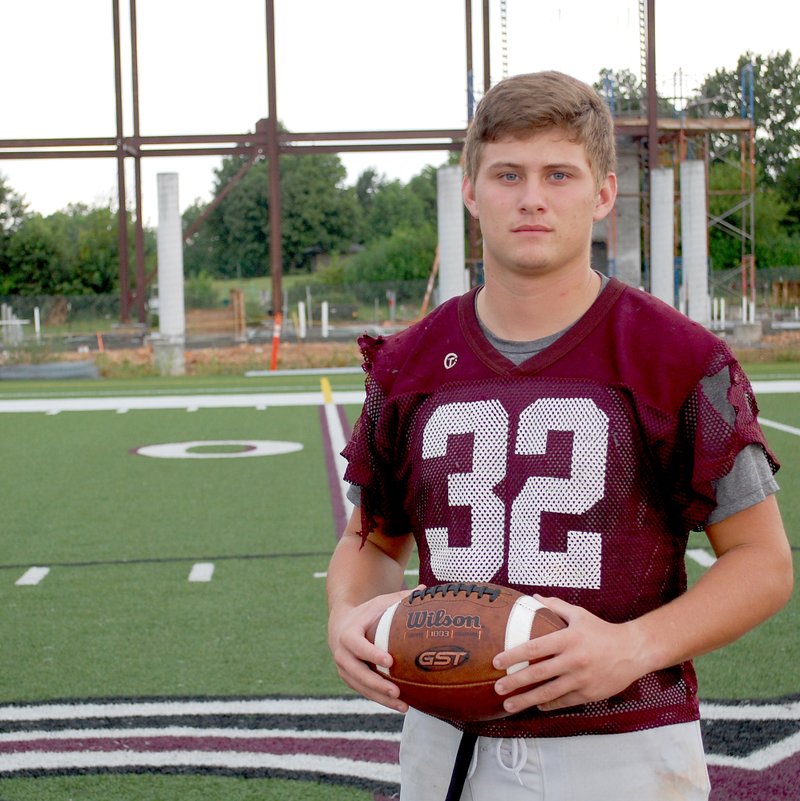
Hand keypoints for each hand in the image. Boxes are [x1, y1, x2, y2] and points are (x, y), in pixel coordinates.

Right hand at [328, 586, 422, 713]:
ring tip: (404, 706)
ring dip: (381, 698)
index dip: (371, 654)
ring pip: (361, 687)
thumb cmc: (366, 613)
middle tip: (397, 691)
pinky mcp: (349, 679)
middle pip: (358, 672)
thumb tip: (425, 589)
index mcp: (348, 634)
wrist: (340, 625)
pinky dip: (380, 700)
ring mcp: (344, 669)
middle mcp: (342, 654)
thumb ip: (400, 598)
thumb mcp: (379, 603)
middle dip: (377, 684)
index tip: (390, 662)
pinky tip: (399, 705)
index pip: (357, 645)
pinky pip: (364, 692)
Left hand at [492, 595, 646, 713]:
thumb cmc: (602, 632)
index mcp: (568, 639)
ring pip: (548, 693)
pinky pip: (563, 701)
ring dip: (526, 700)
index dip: (513, 655)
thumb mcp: (579, 615)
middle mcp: (573, 660)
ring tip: (508, 705)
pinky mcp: (589, 694)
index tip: (496, 661)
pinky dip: (548, 704)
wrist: (633, 651)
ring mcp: (581, 679)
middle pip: (538, 673)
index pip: (534, 647)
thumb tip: (534, 597)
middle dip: (515, 682)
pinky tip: (536, 705)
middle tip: (497, 687)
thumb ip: (555, 606)